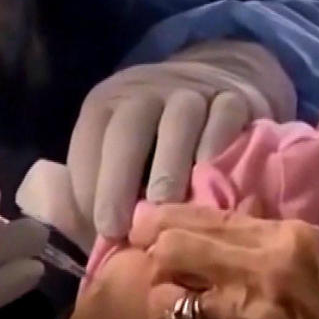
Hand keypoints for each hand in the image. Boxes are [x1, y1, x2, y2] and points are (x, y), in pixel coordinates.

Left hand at [67, 41, 294, 238]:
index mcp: (108, 104)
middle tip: (123, 227)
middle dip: (119, 179)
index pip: (90, 139)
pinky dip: (218, 145)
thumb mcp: (117, 154)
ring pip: (179, 119)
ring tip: (167, 205)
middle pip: (128, 127)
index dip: (89, 184)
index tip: (101, 229)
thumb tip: (85, 235)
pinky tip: (213, 177)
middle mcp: (146, 92)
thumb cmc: (157, 143)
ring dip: (171, 164)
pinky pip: (225, 116)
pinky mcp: (233, 97)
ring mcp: (192, 91)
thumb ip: (95, 190)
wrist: (218, 83)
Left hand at [132, 205, 318, 318]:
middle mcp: (262, 274)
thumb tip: (230, 207)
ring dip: (165, 300)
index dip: (165, 217)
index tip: (148, 223)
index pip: (206, 217)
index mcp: (286, 239)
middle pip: (171, 250)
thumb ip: (268, 233)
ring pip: (165, 300)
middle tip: (158, 263)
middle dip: (157, 253)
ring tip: (178, 304)